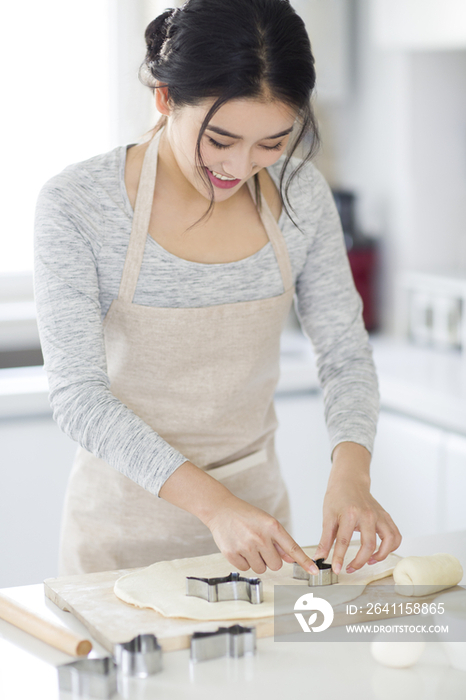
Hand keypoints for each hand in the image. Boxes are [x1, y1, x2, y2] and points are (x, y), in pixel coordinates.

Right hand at [204, 492, 318, 575]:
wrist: (220, 509)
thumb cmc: (246, 515)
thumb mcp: (266, 522)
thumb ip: (279, 541)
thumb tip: (291, 558)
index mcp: (271, 526)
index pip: (292, 548)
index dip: (304, 561)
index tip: (314, 571)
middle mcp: (260, 537)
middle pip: (276, 565)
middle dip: (270, 559)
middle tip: (261, 546)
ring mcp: (245, 546)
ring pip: (261, 568)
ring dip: (257, 561)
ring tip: (248, 545)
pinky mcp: (232, 554)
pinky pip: (246, 569)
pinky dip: (244, 562)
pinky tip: (239, 548)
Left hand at [313, 442, 401, 574]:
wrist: (349, 481)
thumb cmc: (337, 497)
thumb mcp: (328, 517)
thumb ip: (325, 539)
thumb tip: (319, 557)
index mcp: (350, 514)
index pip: (344, 541)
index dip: (340, 558)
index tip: (336, 570)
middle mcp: (368, 515)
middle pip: (368, 545)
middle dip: (360, 562)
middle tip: (350, 568)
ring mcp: (379, 516)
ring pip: (389, 541)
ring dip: (380, 556)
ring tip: (368, 561)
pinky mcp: (386, 517)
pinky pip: (395, 535)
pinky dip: (391, 547)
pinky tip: (379, 552)